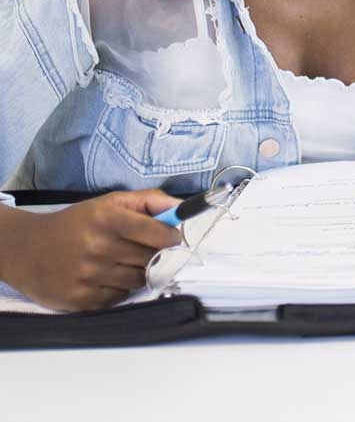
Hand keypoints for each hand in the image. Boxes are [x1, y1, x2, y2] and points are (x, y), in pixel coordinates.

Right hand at [0, 191, 180, 311]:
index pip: (160, 234)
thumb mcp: (109, 202)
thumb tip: (182, 209)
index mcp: (108, 219)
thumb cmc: (76, 223)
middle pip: (152, 260)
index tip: (170, 238)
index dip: (171, 237)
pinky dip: (118, 290)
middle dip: (154, 256)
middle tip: (141, 251)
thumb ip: (150, 201)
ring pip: (138, 281)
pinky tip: (104, 278)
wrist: (26, 249)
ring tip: (120, 263)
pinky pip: (119, 298)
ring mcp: (88, 276)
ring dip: (136, 273)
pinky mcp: (80, 300)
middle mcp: (98, 247)